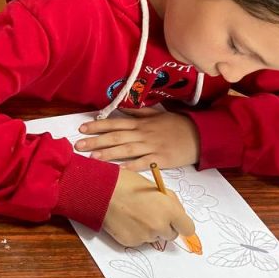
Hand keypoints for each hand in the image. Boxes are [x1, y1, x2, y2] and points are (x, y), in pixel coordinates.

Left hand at [75, 107, 200, 170]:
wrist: (200, 134)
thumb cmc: (176, 124)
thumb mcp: (156, 114)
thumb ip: (137, 112)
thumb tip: (121, 107)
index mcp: (141, 123)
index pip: (115, 123)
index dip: (98, 126)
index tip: (82, 128)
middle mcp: (143, 134)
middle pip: (116, 136)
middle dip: (96, 141)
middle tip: (78, 145)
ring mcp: (152, 147)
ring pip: (126, 149)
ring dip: (108, 154)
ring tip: (92, 158)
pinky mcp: (161, 160)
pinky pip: (144, 163)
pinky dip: (131, 166)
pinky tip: (119, 170)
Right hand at [102, 168, 195, 246]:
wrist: (100, 190)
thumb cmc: (127, 183)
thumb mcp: (155, 187)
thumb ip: (169, 202)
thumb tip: (176, 213)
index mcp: (169, 210)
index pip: (188, 228)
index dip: (182, 224)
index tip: (176, 221)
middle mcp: (160, 226)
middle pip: (171, 235)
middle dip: (164, 226)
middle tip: (151, 214)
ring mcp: (145, 236)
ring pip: (153, 237)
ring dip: (148, 229)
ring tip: (133, 213)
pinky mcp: (131, 242)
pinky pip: (139, 240)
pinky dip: (135, 232)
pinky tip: (125, 219)